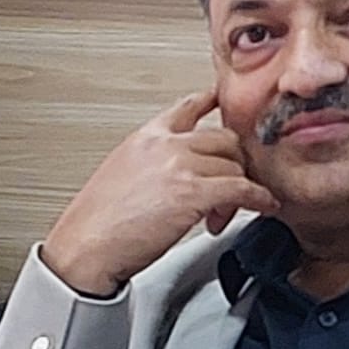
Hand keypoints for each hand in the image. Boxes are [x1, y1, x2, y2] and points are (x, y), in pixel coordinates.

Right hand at [41, 89, 278, 295]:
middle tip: (228, 191)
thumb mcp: (122, 175)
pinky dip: (259, 199)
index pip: (188, 105)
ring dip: (239, 191)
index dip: (213, 102)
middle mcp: (165, 144)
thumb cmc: (99, 223)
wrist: (85, 247)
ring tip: (223, 214)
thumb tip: (174, 176)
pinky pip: (242, 189)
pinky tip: (263, 207)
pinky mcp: (194, 192)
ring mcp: (180, 165)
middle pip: (224, 138)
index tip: (225, 101)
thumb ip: (153, 164)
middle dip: (233, 164)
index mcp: (146, 136)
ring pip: (234, 165)